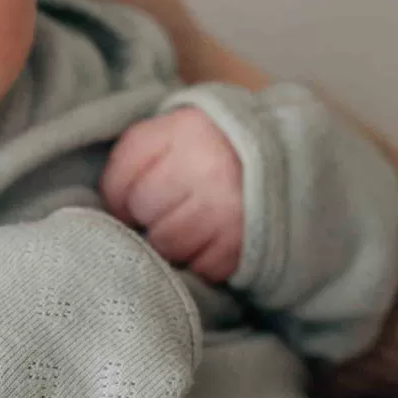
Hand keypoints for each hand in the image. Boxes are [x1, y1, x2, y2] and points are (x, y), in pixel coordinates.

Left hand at [100, 107, 244, 285]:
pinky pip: (200, 267)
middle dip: (148, 215)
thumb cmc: (214, 150)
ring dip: (172, 241)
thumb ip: (134, 158)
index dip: (118, 195)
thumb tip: (110, 211)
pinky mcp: (244, 244)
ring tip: (191, 224)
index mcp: (184, 130)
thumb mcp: (174, 133)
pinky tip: (214, 239)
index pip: (121, 177)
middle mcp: (207, 166)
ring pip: (166, 244)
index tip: (132, 197)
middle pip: (142, 210)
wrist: (288, 159)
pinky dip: (202, 260)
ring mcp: (227, 208)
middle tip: (169, 208)